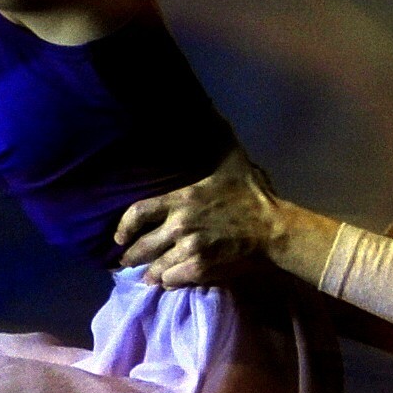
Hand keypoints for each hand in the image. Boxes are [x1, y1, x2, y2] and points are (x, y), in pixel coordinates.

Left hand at [115, 148, 287, 285]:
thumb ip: (214, 144)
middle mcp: (178, 225)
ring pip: (155, 268)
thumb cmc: (252, 195)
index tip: (119, 238)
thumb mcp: (229, 164)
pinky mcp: (200, 269)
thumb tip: (209, 110)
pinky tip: (170, 280)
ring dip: (151, 273)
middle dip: (131, 257)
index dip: (123, 228)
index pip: (137, 212)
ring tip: (148, 276)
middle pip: (140, 246)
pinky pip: (172, 280)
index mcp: (180, 199)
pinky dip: (169, 282)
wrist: (273, 229)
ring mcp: (189, 249)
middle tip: (127, 262)